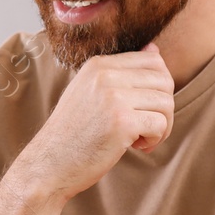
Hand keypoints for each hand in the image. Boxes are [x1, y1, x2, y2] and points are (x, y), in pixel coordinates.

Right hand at [15, 43, 174, 201]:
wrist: (48, 164)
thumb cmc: (72, 134)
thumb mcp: (90, 92)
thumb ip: (120, 72)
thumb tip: (154, 50)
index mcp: (98, 65)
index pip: (152, 60)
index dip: (158, 87)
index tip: (143, 107)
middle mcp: (105, 75)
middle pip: (164, 80)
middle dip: (163, 107)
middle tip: (146, 126)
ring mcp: (113, 97)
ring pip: (166, 102)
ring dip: (161, 125)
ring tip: (140, 138)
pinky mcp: (122, 122)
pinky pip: (160, 124)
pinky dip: (155, 139)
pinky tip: (135, 146)